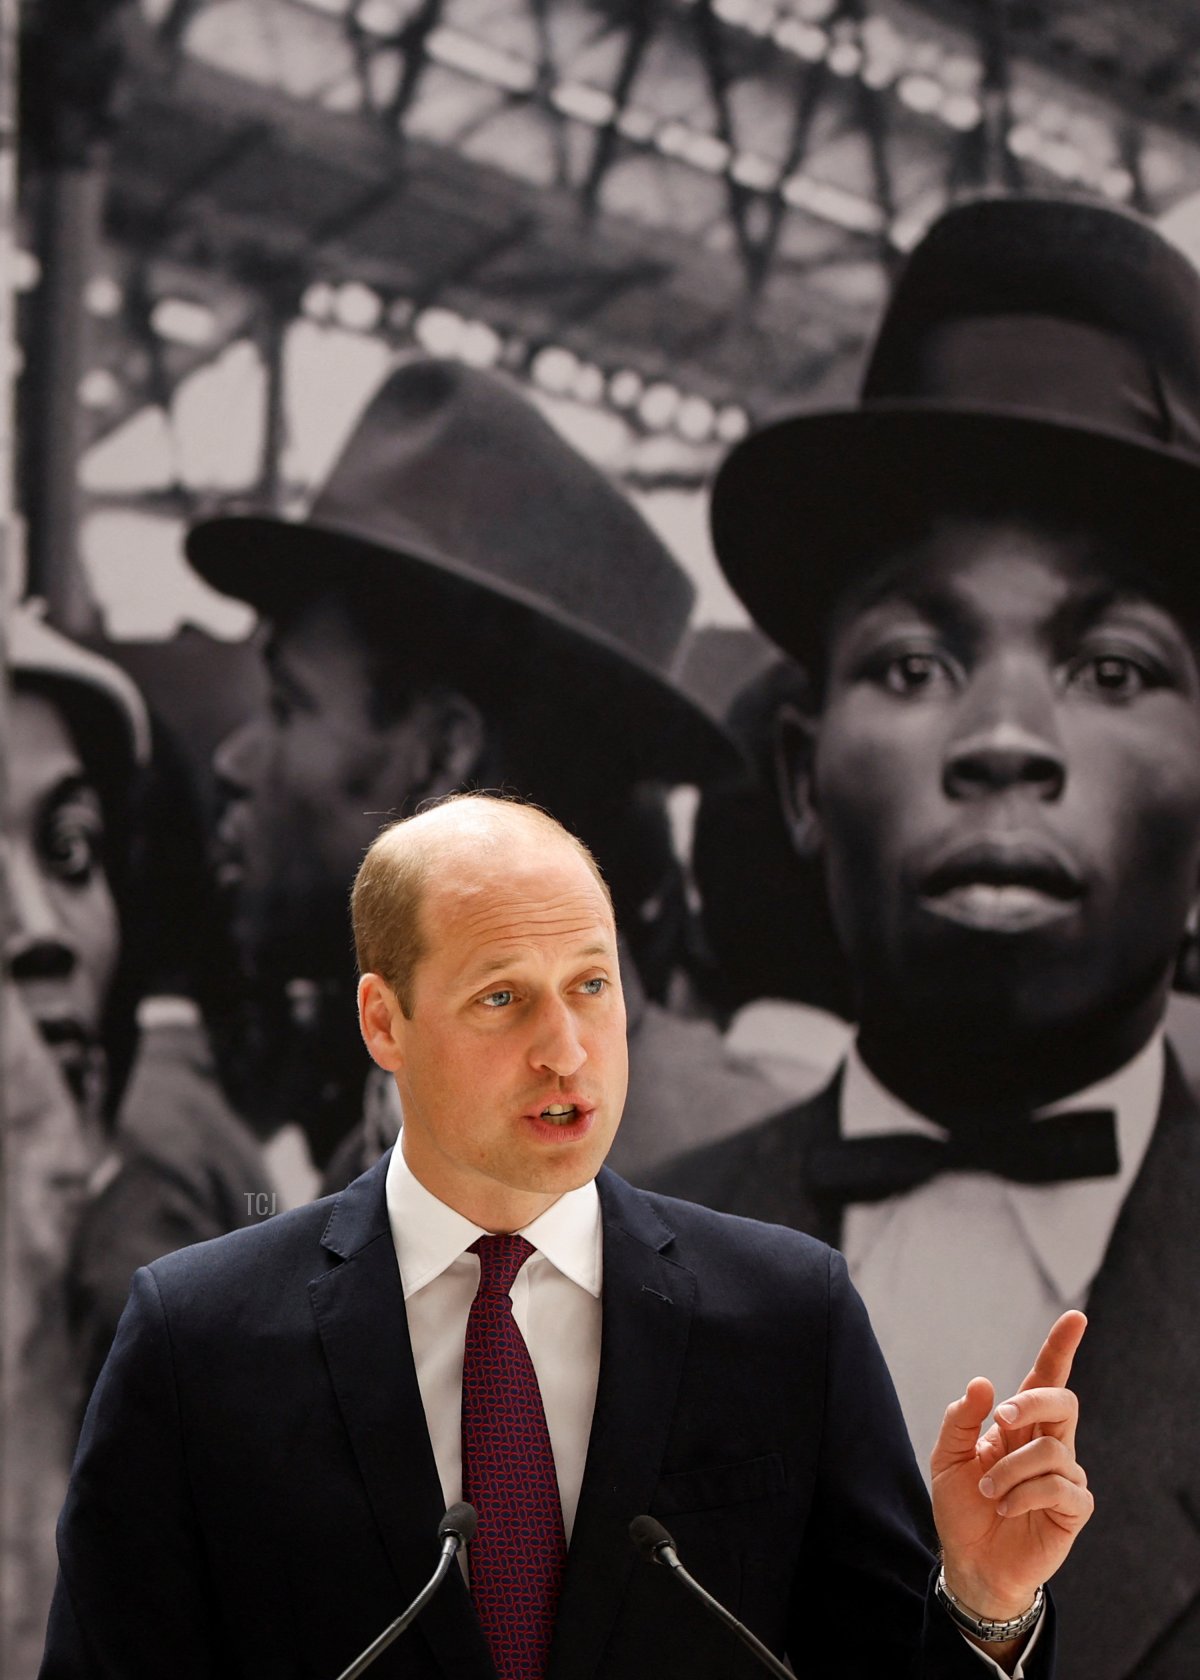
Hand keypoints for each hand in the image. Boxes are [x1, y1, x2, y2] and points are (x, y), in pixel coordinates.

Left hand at [931, 1311, 1092, 1620]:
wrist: (969, 1561)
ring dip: (1009, 1471)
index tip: (1076, 1316)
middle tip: (999, 1421)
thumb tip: (984, 1383)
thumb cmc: (961, 1507)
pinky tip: (1006, 1509)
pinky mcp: (1073, 1508)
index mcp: (1019, 1424)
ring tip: (989, 1494)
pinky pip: (1058, 1486)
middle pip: (1062, 1400)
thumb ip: (961, 1417)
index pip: (1045, 1377)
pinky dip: (1022, 1495)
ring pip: (1050, 1450)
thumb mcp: (946, 1456)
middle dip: (1030, 1403)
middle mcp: (1047, 1442)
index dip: (1061, 1347)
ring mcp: (1064, 1475)